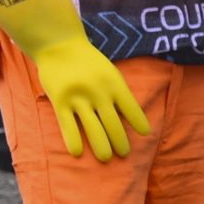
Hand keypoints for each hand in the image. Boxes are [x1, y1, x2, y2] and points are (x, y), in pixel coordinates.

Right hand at [34, 34, 151, 160]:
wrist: (59, 45)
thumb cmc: (89, 62)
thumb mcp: (110, 72)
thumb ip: (118, 93)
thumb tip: (129, 119)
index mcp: (115, 83)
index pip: (131, 108)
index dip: (139, 122)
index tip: (145, 133)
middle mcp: (99, 92)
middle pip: (113, 123)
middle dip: (120, 141)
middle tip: (124, 154)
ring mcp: (78, 97)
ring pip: (93, 128)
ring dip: (101, 146)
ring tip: (107, 158)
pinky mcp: (59, 101)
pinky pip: (67, 125)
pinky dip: (73, 140)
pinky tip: (77, 153)